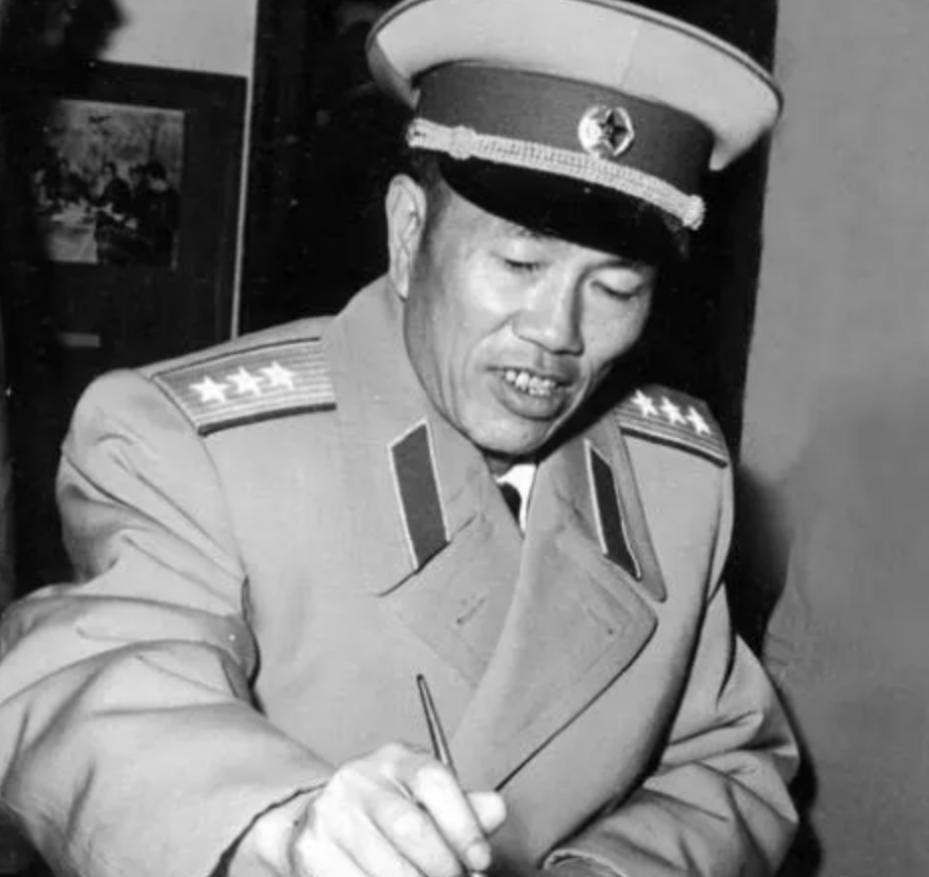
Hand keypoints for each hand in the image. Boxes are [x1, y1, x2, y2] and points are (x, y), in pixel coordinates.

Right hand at [246, 743, 506, 876]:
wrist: (322, 819)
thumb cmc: (390, 809)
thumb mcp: (427, 798)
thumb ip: (463, 806)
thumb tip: (495, 810)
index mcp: (396, 759)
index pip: (434, 780)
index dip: (464, 824)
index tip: (481, 860)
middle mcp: (360, 778)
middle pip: (410, 828)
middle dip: (442, 867)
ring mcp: (331, 814)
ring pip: (385, 867)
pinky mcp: (312, 851)